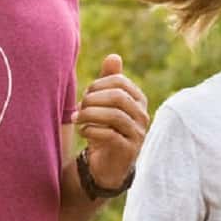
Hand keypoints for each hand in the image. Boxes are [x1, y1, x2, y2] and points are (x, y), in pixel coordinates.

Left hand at [74, 54, 148, 189]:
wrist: (106, 164)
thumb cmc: (104, 128)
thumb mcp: (105, 103)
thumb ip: (109, 81)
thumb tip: (114, 56)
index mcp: (138, 100)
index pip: (119, 82)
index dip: (97, 85)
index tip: (85, 95)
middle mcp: (142, 115)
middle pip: (117, 97)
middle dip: (93, 100)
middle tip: (79, 108)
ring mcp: (137, 134)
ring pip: (114, 116)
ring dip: (90, 115)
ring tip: (78, 119)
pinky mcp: (128, 151)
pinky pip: (109, 135)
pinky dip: (91, 131)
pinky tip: (83, 131)